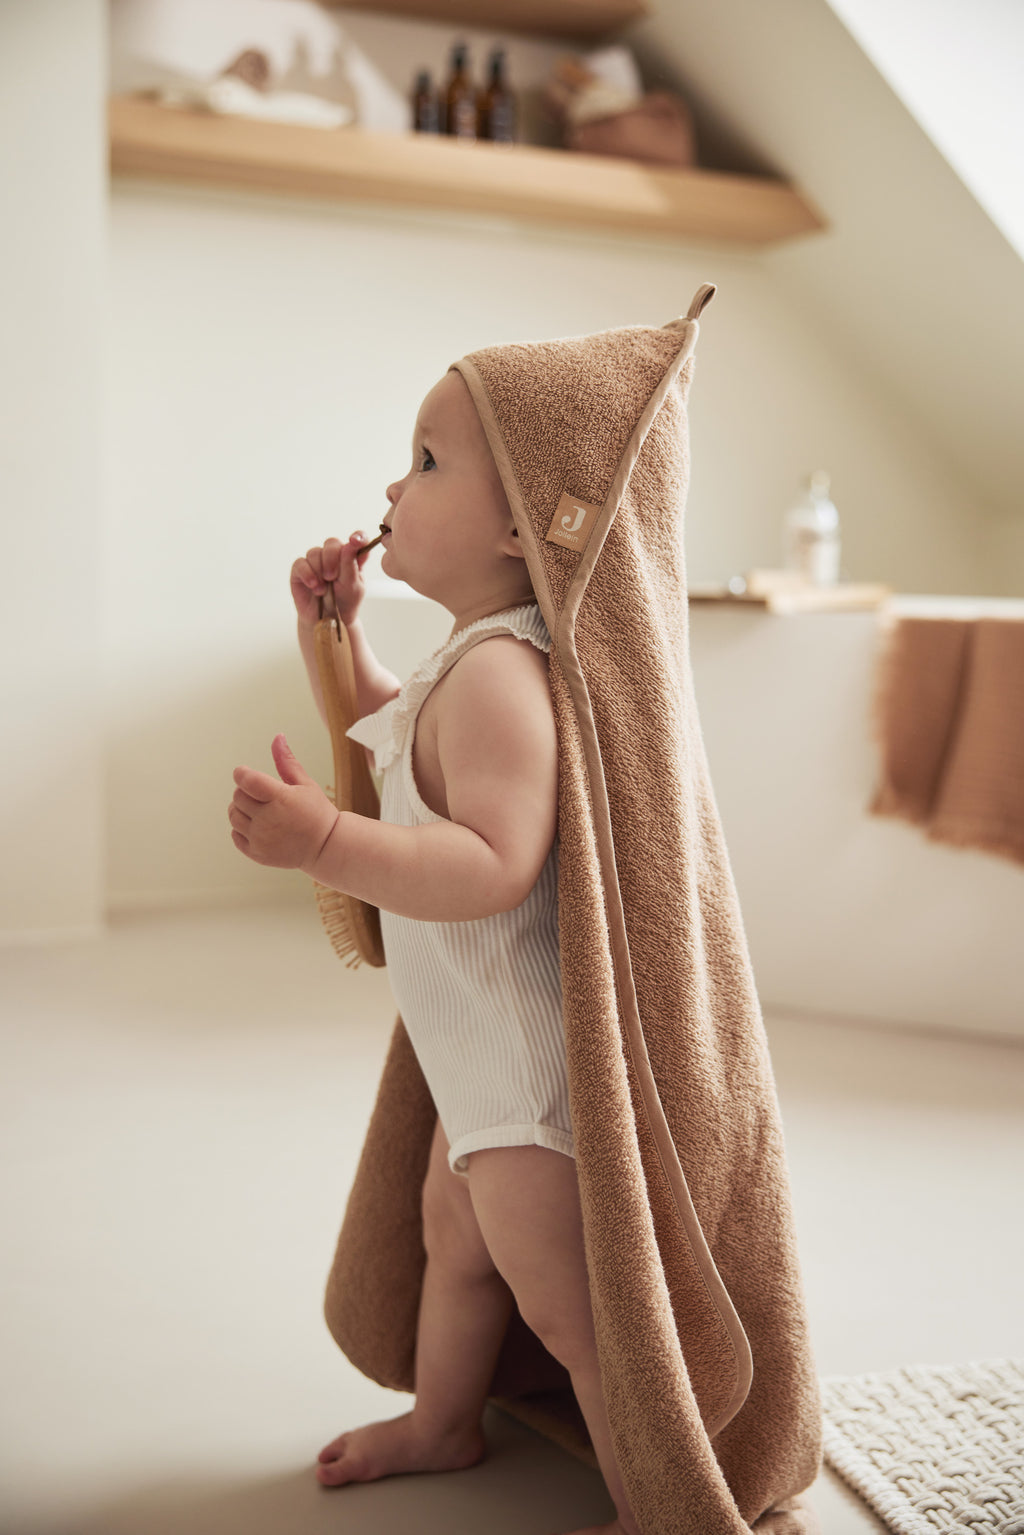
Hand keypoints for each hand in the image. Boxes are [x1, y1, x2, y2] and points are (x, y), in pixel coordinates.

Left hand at [229, 735, 338, 871]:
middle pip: (237, 797)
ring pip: (233, 816)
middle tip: (259, 793)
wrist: (326, 846)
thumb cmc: (316, 812)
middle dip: (244, 791)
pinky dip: (241, 829)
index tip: (246, 774)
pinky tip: (257, 826)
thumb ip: (287, 761)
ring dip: (240, 809)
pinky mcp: (257, 854)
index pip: (246, 780)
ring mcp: (262, 839)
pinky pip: (235, 836)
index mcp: (281, 798)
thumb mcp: (305, 783)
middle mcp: (268, 819)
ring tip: (257, 809)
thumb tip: (277, 737)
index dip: (242, 773)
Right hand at [290, 532, 375, 629]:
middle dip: (332, 558)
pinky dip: (307, 574)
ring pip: (314, 553)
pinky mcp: (300, 571)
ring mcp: (315, 562)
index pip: (356, 539)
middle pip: (331, 543)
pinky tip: (314, 586)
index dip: (357, 536)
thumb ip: (351, 564)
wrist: (329, 621)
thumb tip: (350, 543)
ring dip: (319, 570)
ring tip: (324, 589)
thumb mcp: (354, 585)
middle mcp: (333, 556)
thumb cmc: (344, 602)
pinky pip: (300, 563)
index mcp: (350, 557)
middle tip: (332, 577)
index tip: (356, 540)